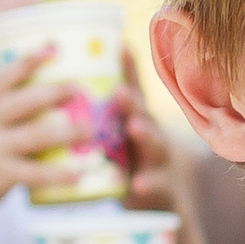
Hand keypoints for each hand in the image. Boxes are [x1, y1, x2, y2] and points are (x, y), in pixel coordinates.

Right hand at [0, 55, 85, 216]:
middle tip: (78, 88)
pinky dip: (57, 175)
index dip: (26, 63)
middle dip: (51, 93)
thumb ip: (1, 108)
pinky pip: (33, 174)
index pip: (2, 78)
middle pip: (21, 102)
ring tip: (89, 129)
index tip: (51, 49)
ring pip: (33, 136)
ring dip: (64, 132)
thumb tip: (45, 93)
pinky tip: (77, 175)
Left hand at [115, 51, 175, 208]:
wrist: (166, 195)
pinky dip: (147, 183)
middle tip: (119, 91)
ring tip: (134, 127)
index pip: (133, 90)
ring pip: (154, 144)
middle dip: (132, 101)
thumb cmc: (133, 158)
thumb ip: (106, 110)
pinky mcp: (161, 186)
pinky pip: (154, 184)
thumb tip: (78, 75)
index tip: (120, 47)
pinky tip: (137, 185)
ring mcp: (159, 159)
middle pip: (143, 112)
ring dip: (144, 134)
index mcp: (138, 117)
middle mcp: (152, 132)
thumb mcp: (123, 132)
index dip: (128, 68)